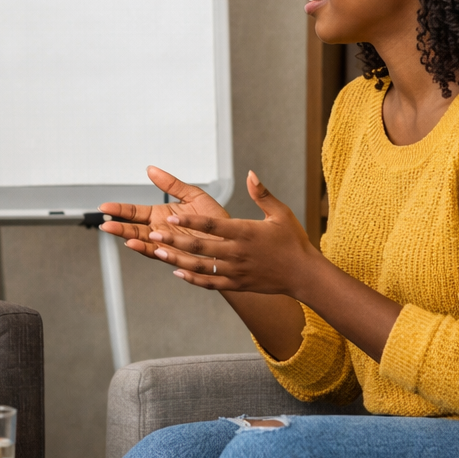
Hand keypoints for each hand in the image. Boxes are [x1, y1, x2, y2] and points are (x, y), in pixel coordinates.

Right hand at [99, 166, 230, 256]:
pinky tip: (140, 245)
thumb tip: (151, 170)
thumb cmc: (215, 218)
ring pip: (143, 243)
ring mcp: (167, 245)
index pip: (135, 212)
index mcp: (161, 215)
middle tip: (105, 224)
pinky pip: (160, 254)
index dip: (120, 209)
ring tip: (122, 236)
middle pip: (134, 229)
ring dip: (131, 240)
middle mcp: (161, 231)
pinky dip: (149, 250)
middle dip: (119, 227)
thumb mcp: (193, 195)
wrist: (232, 238)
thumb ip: (171, 184)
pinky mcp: (177, 256)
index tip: (105, 207)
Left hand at [101, 168, 317, 295]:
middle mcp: (238, 253)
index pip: (213, 225)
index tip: (173, 215)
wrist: (305, 275)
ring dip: (177, 260)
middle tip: (153, 235)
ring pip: (201, 267)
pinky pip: (211, 283)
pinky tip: (177, 273)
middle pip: (201, 247)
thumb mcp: (280, 213)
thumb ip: (262, 194)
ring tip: (157, 254)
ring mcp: (236, 271)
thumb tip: (250, 173)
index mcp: (246, 232)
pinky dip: (193, 279)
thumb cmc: (293, 241)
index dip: (191, 220)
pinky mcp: (237, 284)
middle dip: (175, 241)